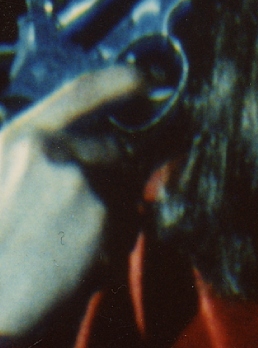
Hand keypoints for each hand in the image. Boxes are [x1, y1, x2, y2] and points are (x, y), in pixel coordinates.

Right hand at [0, 66, 143, 340]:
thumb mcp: (2, 177)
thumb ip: (43, 152)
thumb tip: (94, 139)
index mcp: (19, 136)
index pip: (84, 88)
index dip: (126, 79)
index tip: (152, 80)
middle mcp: (52, 148)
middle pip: (119, 149)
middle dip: (118, 180)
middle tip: (84, 218)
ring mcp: (81, 178)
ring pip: (126, 190)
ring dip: (112, 218)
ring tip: (66, 249)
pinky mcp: (103, 215)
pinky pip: (127, 224)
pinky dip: (111, 246)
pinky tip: (74, 267)